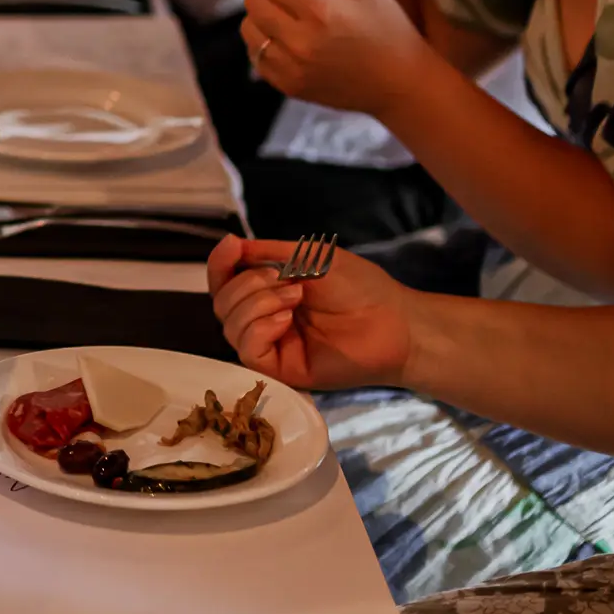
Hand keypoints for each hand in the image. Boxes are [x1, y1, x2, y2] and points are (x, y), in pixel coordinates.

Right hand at [208, 233, 414, 389]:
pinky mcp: (281, 369)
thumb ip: (270, 252)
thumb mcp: (311, 257)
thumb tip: (233, 245)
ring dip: (256, 302)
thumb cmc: (360, 288)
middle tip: (285, 278)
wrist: (394, 322)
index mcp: (269, 291)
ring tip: (295, 297)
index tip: (232, 245)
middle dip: (247, 283)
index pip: (226, 280)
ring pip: (230, 325)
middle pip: (222, 302)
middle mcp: (264, 318)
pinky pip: (246, 349)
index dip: (220, 263)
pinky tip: (285, 319)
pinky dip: (258, 328)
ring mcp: (272, 345)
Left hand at [244, 0, 427, 118]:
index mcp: (321, 10)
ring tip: (288, 9)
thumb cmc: (387, 26)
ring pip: (249, 27)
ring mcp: (291, 68)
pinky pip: (255, 55)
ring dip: (262, 11)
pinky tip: (287, 35)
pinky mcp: (288, 86)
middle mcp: (299, 41)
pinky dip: (264, 39)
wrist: (400, 84)